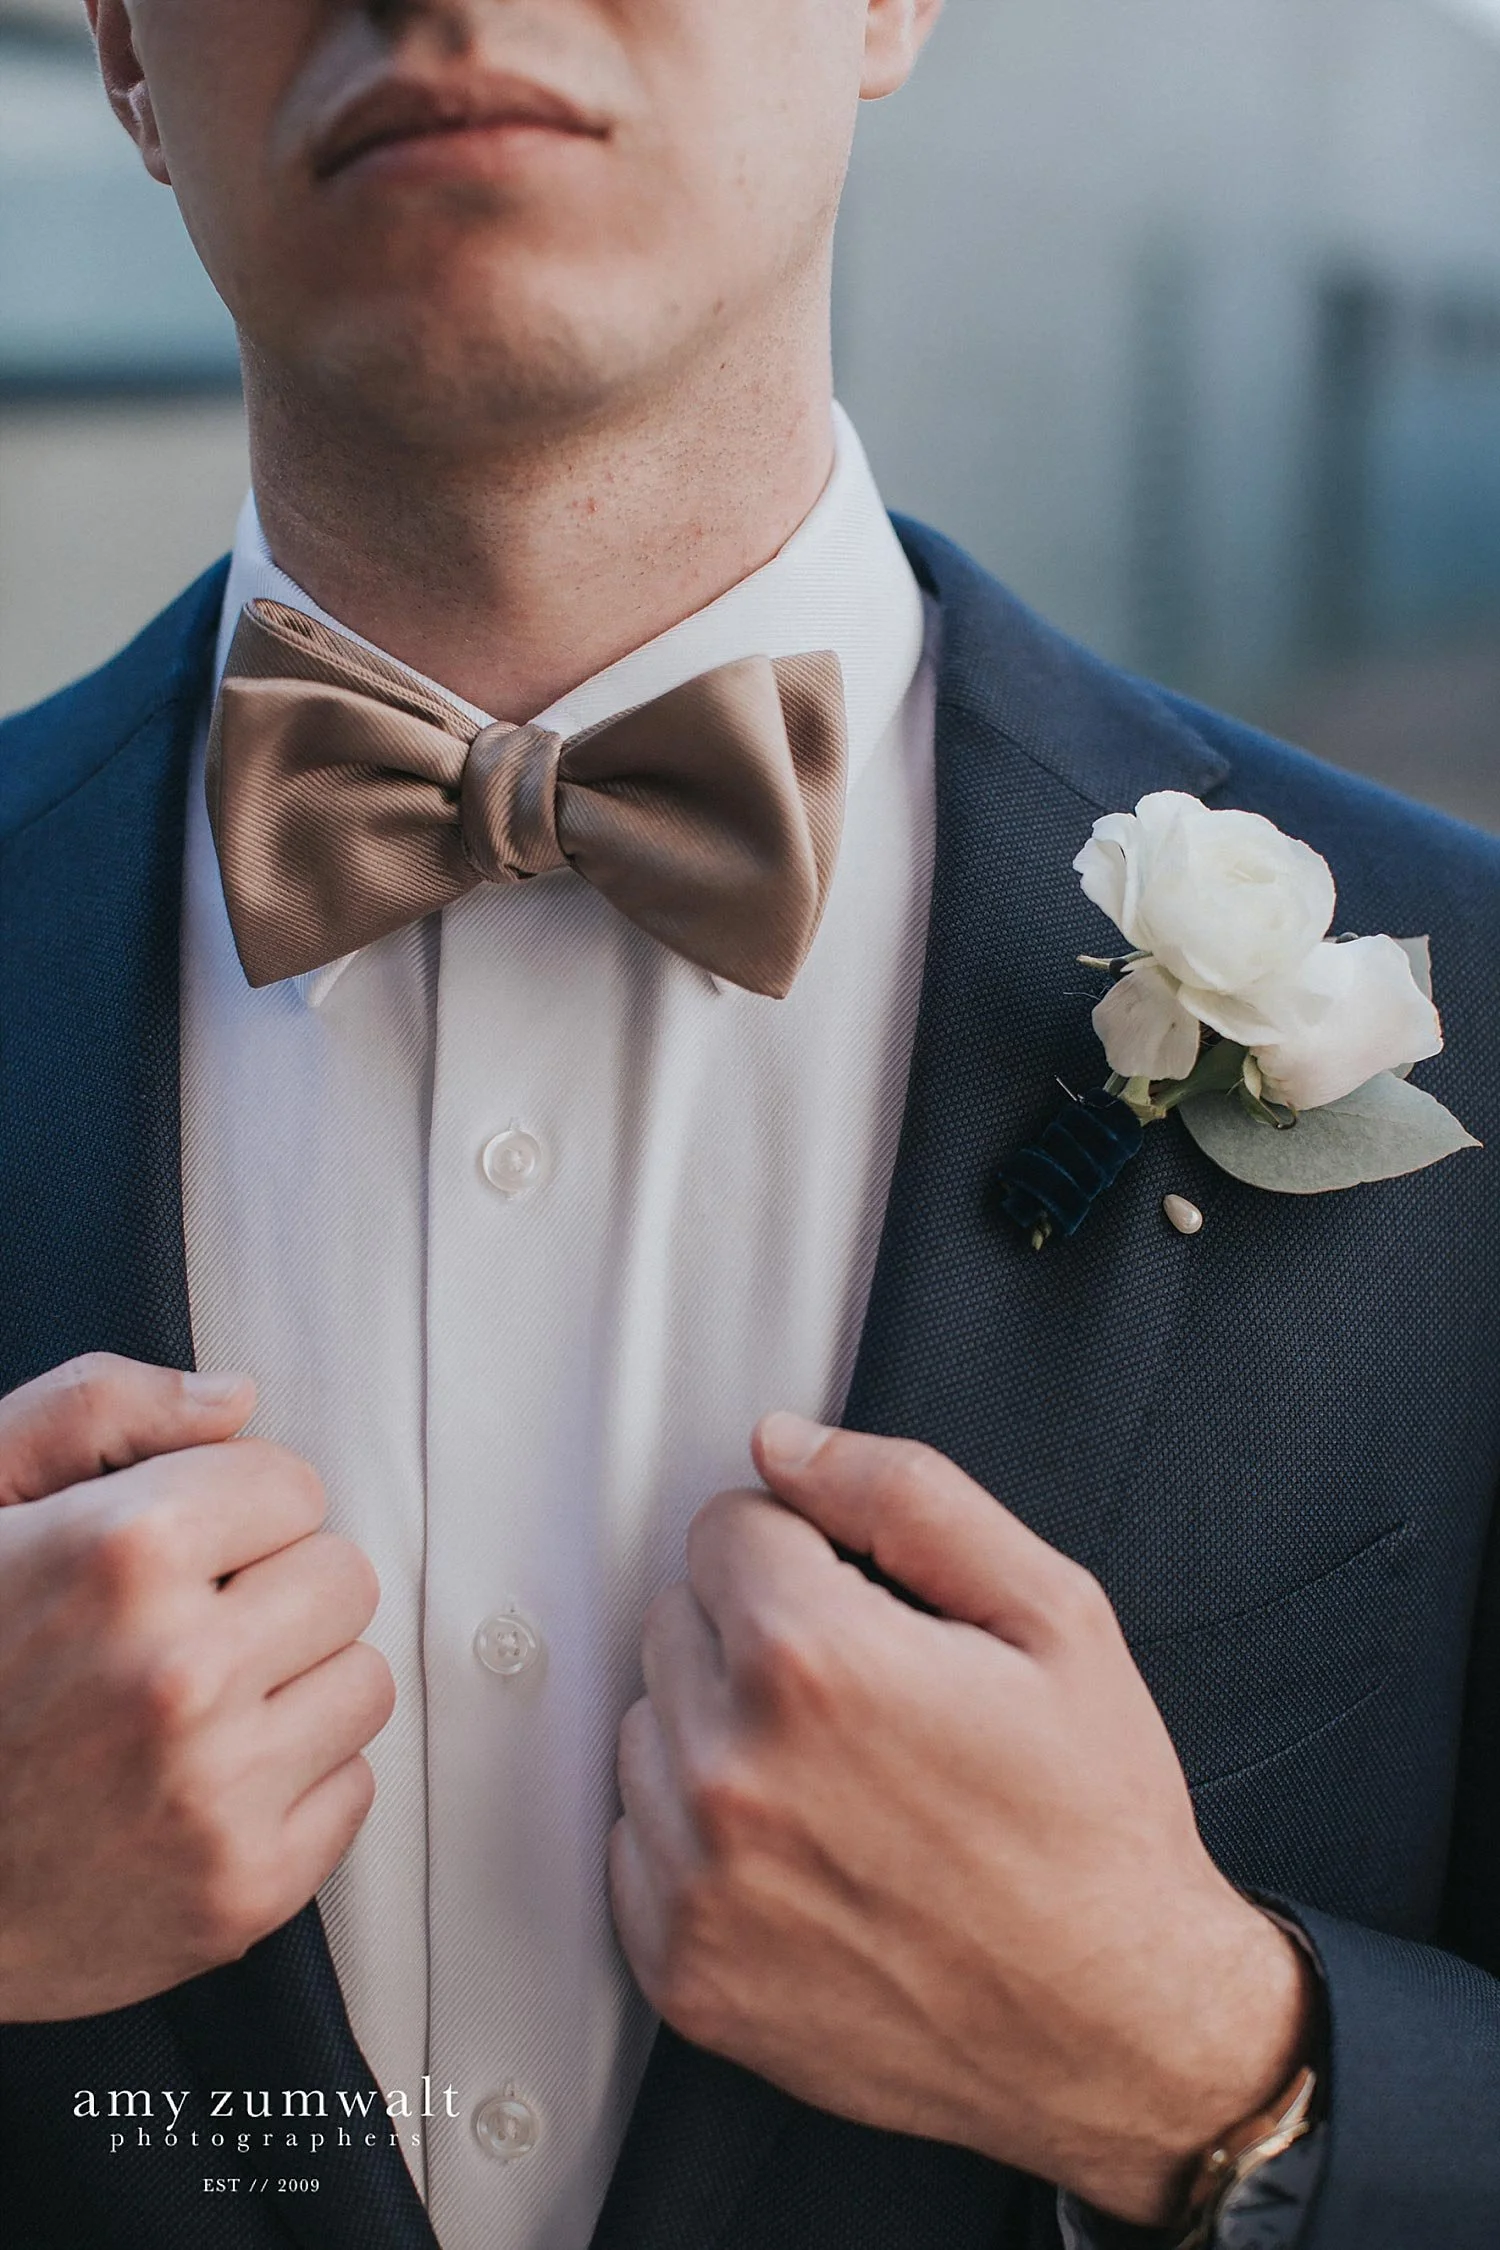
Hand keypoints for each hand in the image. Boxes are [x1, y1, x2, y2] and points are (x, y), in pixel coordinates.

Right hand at [0, 1354, 392, 2020]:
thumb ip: (93, 1412)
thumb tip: (233, 1400)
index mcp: (121, 1554)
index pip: (292, 1484)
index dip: (233, 1514)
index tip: (180, 1555)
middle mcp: (181, 1671)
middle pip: (344, 1578)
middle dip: (275, 1593)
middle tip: (189, 1631)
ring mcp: (217, 1790)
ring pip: (363, 1680)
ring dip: (295, 1687)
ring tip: (197, 1710)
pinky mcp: (245, 1889)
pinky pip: (354, 1787)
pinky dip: (293, 1786)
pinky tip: (202, 1785)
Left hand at [610, 1417, 1312, 2225]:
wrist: (1118, 2032)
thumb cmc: (1095, 1829)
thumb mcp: (1052, 1615)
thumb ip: (906, 1496)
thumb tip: (784, 1445)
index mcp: (813, 1663)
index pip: (725, 1525)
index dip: (810, 1550)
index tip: (868, 1606)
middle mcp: (730, 1773)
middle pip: (676, 1617)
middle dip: (760, 1631)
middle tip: (869, 1698)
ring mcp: (696, 1883)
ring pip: (650, 1727)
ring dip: (722, 1732)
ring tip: (841, 1782)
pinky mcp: (682, 1971)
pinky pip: (635, 1844)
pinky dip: (700, 1837)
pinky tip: (803, 1854)